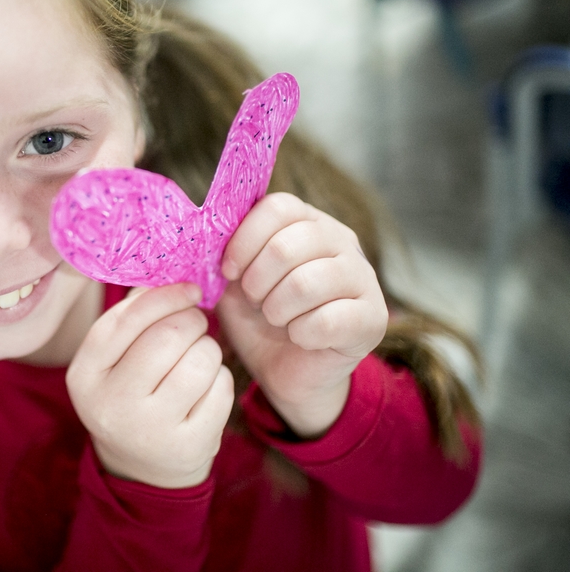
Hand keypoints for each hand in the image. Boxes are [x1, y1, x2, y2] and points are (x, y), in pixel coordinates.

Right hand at [66, 284, 233, 488]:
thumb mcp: (113, 359)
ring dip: (208, 348)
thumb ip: (132, 316)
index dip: (164, 296)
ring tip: (196, 358)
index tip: (189, 289)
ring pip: (201, 358)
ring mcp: (151, 429)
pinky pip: (221, 388)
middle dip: (192, 320)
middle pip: (168, 335)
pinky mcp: (189, 445)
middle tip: (195, 323)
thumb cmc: (130, 392)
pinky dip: (219, 378)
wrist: (143, 467)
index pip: (125, 320)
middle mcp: (112, 404)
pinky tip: (204, 388)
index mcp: (85, 375)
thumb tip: (168, 274)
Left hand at [218, 193, 387, 438]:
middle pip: (287, 245)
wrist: (287, 372)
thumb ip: (226, 253)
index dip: (245, 239)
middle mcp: (341, 241)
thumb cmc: (259, 320)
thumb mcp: (234, 282)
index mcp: (307, 222)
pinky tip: (299, 337)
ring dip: (277, 309)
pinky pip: (327, 320)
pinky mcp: (373, 318)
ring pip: (306, 283)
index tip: (228, 271)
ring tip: (276, 319)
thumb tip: (207, 235)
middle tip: (254, 300)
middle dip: (256, 280)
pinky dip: (301, 333)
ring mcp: (363, 277)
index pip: (278, 206)